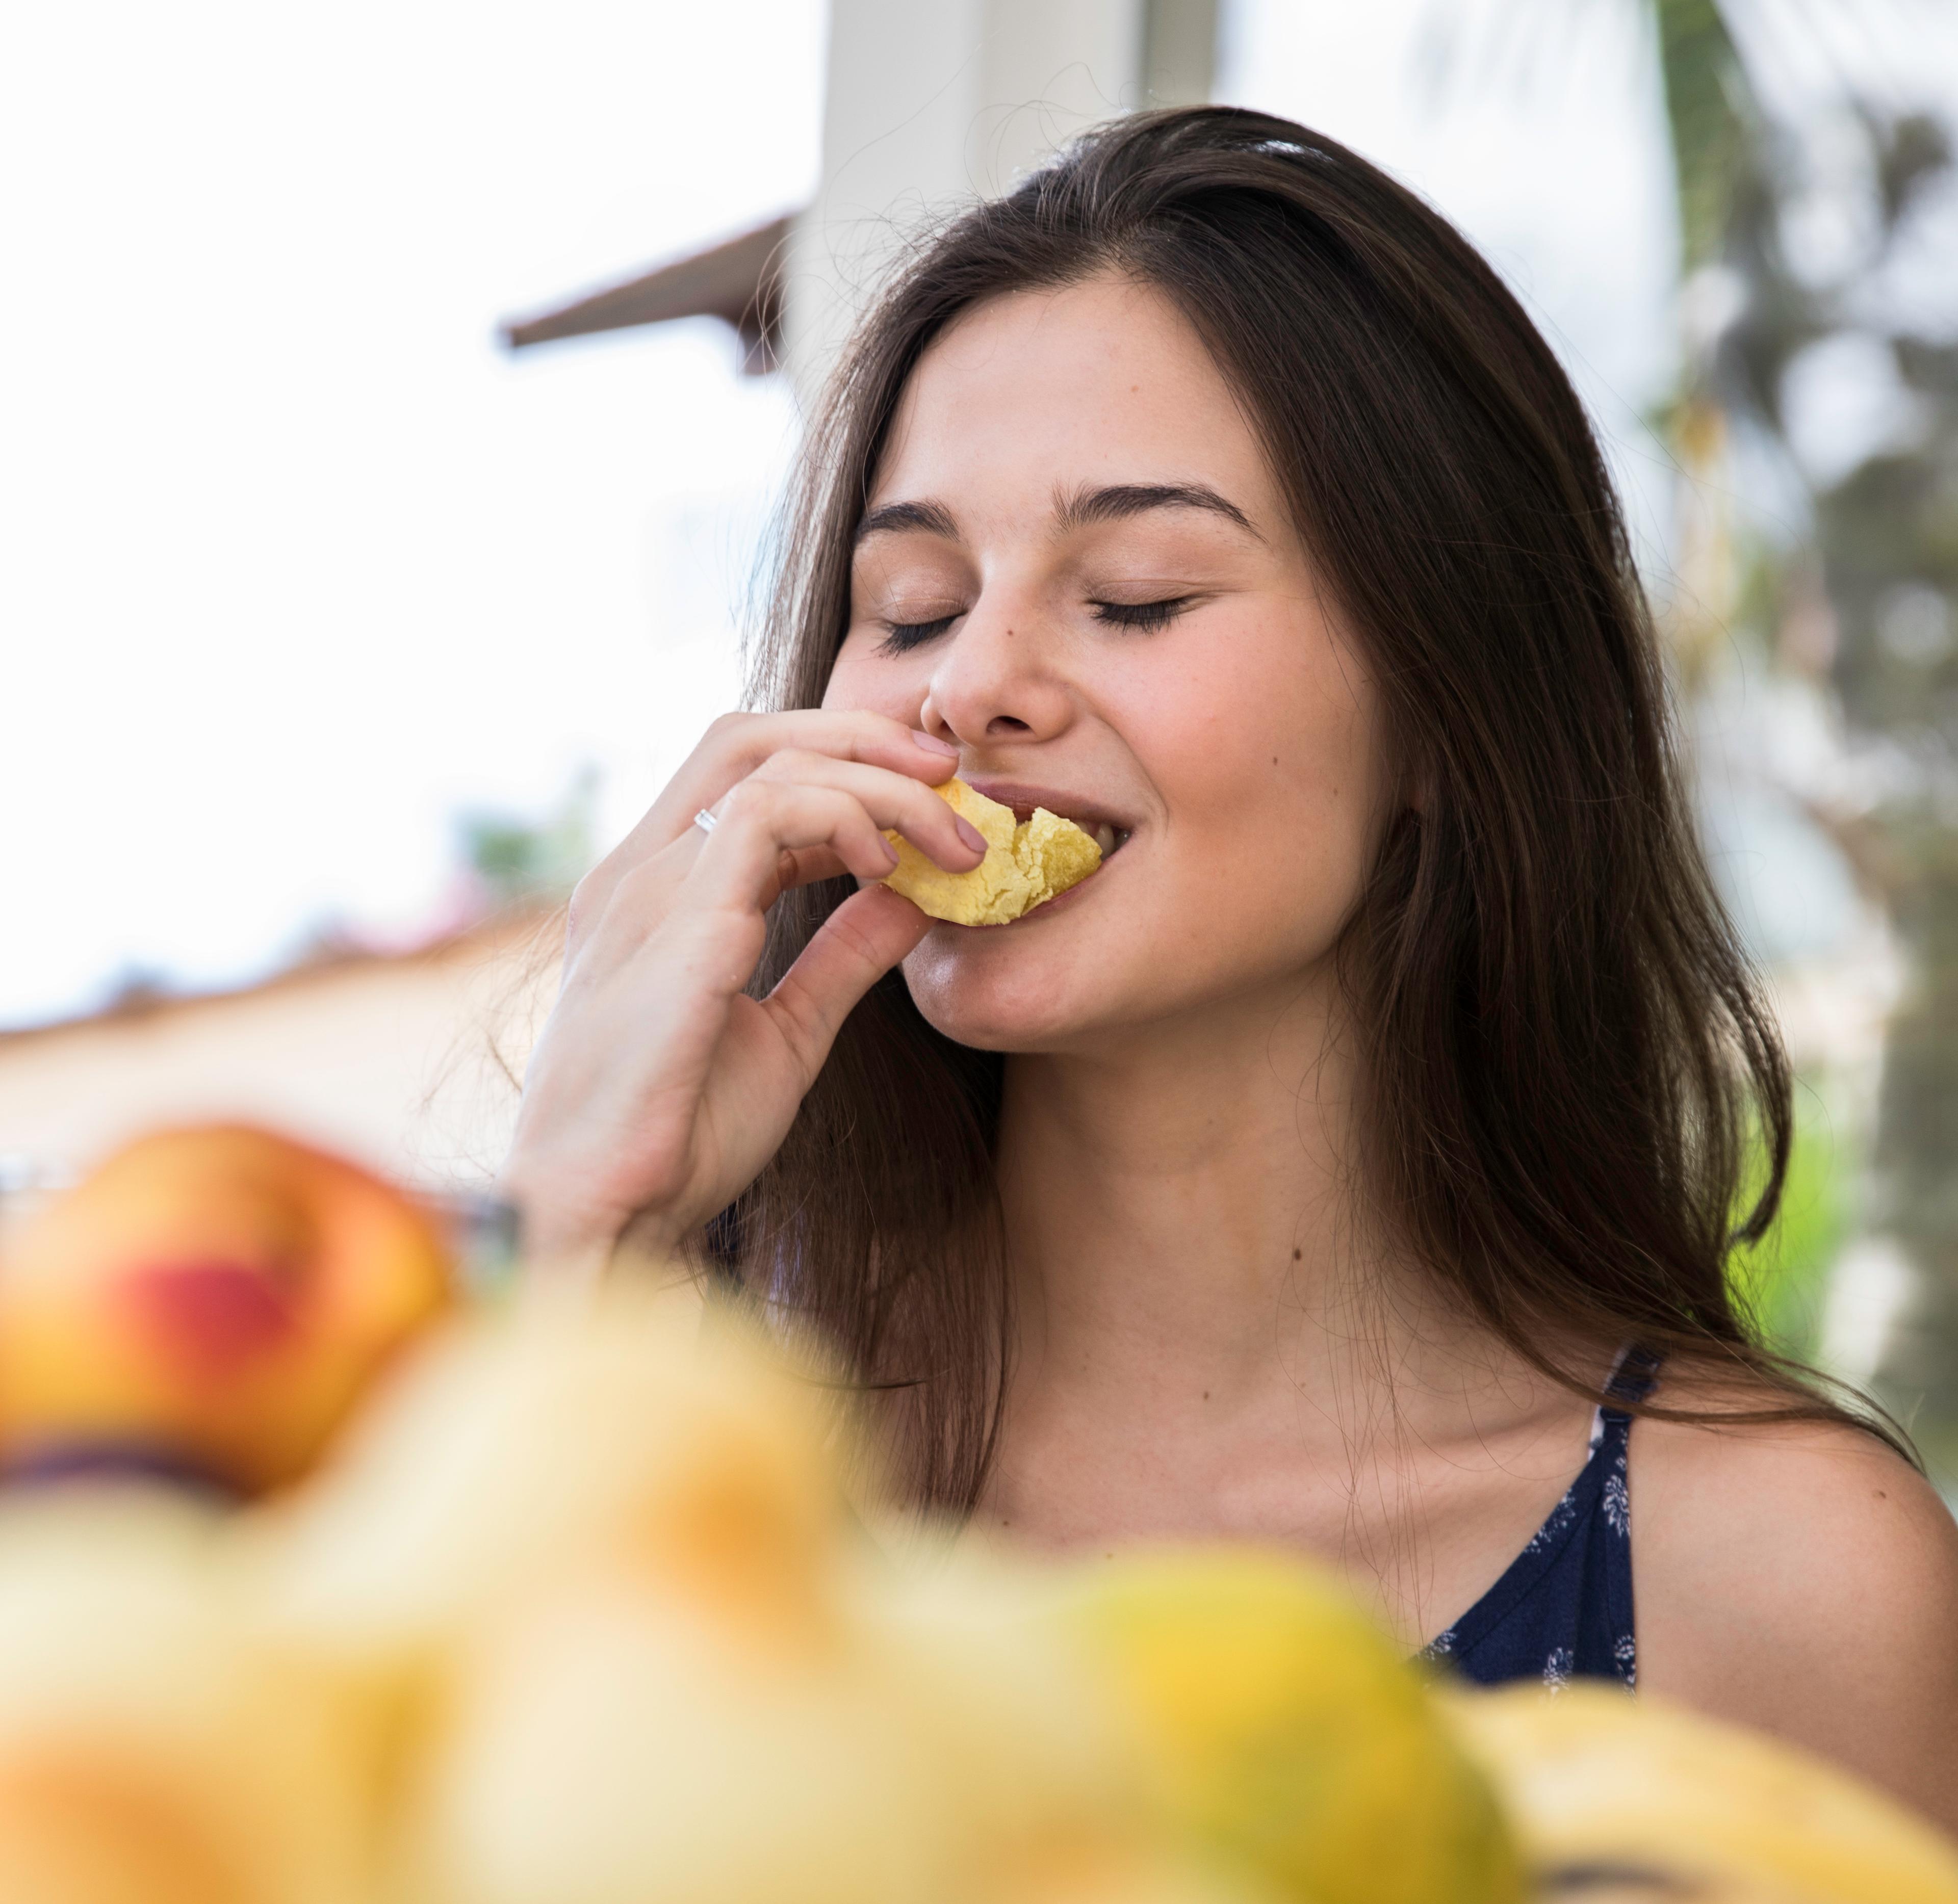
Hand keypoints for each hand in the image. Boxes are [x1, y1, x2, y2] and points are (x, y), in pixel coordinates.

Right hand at [499, 712, 984, 1268]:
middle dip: (860, 737)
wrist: (611, 1215)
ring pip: (766, 764)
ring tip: (947, 835)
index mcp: (653, 893)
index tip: (929, 800)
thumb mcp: (787, 1031)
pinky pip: (764, 815)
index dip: (842, 768)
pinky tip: (885, 865)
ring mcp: (647, 888)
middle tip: (948, 775)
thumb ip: (840, 959)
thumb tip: (908, 904)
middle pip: (748, 738)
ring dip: (874, 781)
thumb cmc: (679, 1137)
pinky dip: (841, 816)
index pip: (743, 777)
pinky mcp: (676, 922)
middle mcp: (638, 872)